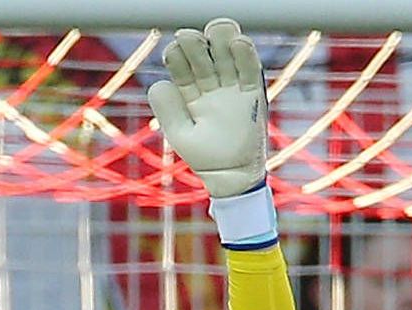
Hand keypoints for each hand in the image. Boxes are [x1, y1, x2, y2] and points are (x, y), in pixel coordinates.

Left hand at [148, 18, 268, 199]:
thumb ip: (168, 109)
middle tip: (189, 38)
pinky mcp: (252, 93)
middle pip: (203, 54)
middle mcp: (211, 85)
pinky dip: (246, 55)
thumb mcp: (181, 134)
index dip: (177, 55)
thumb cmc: (205, 158)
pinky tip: (239, 43)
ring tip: (215, 32)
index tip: (173, 52)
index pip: (182, 64)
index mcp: (190, 92)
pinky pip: (250, 69)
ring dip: (221, 40)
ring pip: (227, 55)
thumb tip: (159, 82)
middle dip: (196, 43)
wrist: (232, 176)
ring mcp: (232, 87)